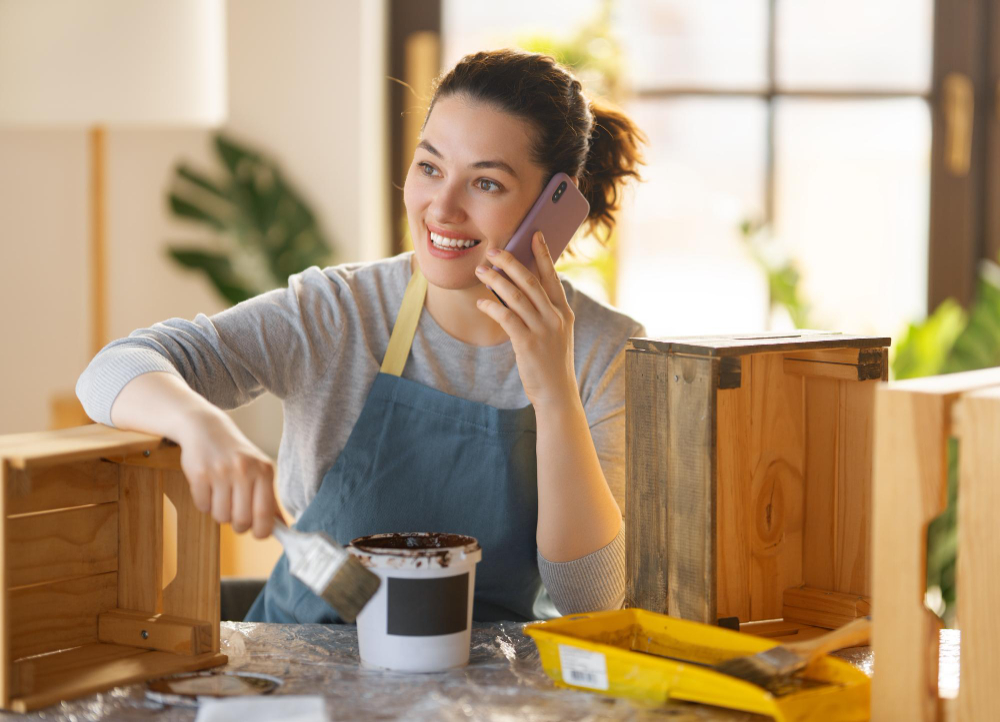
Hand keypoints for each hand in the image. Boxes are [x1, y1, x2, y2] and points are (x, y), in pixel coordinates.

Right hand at [174, 408, 282, 538]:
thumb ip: (270, 499)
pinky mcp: (199, 474)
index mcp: (264, 472)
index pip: (264, 515)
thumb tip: (282, 527)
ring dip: (220, 513)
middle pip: (242, 521)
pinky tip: (208, 488)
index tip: (257, 533)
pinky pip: (202, 507)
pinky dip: (205, 504)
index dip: (261, 532)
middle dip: (238, 525)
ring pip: (221, 516)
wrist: (207, 429)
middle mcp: (244, 471)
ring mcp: (221, 472)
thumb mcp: (260, 471)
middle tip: (236, 513)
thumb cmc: (237, 456)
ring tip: (222, 496)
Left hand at [474, 232, 578, 410]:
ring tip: (481, 271)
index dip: (542, 254)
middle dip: (510, 262)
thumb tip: (521, 291)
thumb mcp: (556, 334)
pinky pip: (507, 317)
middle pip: (530, 281)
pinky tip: (481, 302)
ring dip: (496, 280)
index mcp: (563, 312)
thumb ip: (544, 312)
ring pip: (516, 296)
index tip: (534, 235)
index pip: (552, 276)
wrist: (557, 393)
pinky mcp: (527, 344)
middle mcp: (555, 317)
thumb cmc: (552, 362)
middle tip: (493, 250)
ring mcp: (542, 330)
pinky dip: (492, 306)